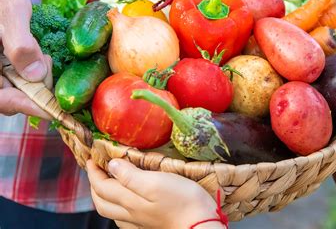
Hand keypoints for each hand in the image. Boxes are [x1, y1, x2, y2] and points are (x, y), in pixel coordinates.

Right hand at [0, 0, 51, 118]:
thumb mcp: (10, 13)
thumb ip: (20, 44)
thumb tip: (36, 75)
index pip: (2, 100)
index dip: (27, 107)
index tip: (55, 111)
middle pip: (10, 98)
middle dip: (36, 91)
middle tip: (49, 66)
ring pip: (16, 89)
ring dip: (36, 82)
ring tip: (45, 58)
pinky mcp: (3, 64)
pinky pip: (18, 78)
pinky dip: (34, 73)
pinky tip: (43, 58)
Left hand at [86, 159, 224, 228]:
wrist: (200, 224)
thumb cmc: (182, 200)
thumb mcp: (155, 182)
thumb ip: (130, 175)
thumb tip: (111, 165)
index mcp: (129, 201)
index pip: (101, 186)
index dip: (94, 170)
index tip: (93, 156)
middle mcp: (130, 213)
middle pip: (102, 201)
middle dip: (95, 183)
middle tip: (97, 167)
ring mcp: (139, 222)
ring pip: (111, 211)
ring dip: (104, 195)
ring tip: (109, 180)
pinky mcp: (149, 225)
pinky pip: (123, 218)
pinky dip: (117, 206)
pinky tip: (127, 200)